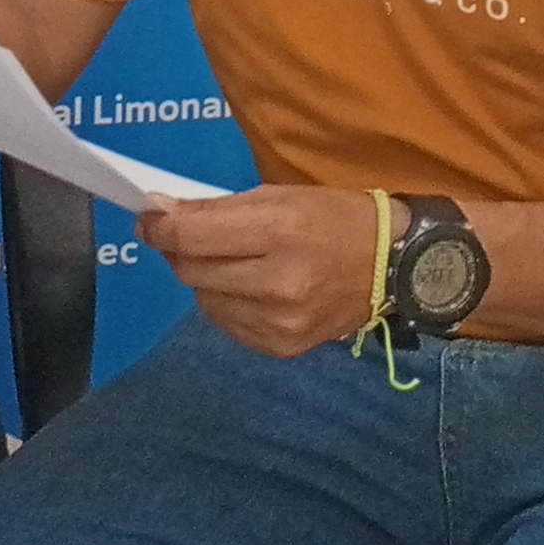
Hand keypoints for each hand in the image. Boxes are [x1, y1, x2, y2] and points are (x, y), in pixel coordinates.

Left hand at [142, 187, 383, 358]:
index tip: (148, 219)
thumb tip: (159, 214)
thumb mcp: (280, 197)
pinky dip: (227, 304)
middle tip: (186, 237)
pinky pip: (227, 324)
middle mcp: (277, 282)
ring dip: (205, 279)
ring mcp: (280, 321)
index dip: (158, 227)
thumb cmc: (335, 218)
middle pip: (191, 271)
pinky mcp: (282, 347)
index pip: (191, 237)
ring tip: (231, 262)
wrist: (394, 267)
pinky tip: (248, 289)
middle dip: (180, 250)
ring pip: (204, 300)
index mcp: (280, 232)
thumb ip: (217, 209)